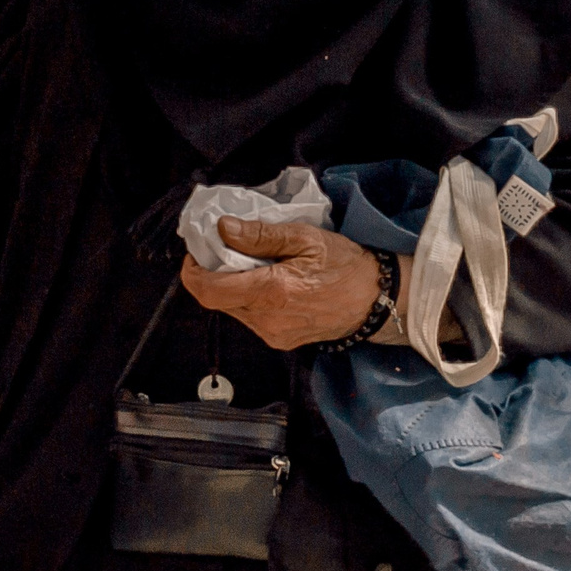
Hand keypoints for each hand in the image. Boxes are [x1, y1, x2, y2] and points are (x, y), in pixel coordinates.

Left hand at [180, 218, 382, 349]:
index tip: (197, 253)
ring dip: (232, 288)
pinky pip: (251, 320)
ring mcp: (273, 334)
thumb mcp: (306, 238)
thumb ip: (261, 235)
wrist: (377, 301)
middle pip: (217, 300)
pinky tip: (269, 285)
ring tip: (252, 267)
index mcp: (271, 293)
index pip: (209, 291)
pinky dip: (250, 300)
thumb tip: (224, 229)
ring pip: (233, 311)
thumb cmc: (345, 266)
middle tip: (226, 252)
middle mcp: (267, 320)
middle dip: (213, 276)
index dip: (193, 272)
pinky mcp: (281, 341)